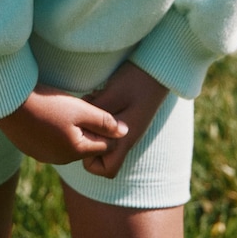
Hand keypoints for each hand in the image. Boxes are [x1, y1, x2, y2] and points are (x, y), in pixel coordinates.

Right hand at [0, 83, 128, 164]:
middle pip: (87, 145)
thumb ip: (104, 121)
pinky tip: (50, 114)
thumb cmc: (49, 104)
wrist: (10, 104)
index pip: (105, 146)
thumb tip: (125, 132)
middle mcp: (62, 159)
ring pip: (70, 144)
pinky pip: (54, 143)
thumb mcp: (81, 109)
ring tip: (64, 107)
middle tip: (82, 105)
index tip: (97, 108)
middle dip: (90, 128)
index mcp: (76, 151)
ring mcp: (46, 157)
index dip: (106, 127)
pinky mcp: (33, 150)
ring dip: (73, 129)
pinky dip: (57, 131)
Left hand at [81, 62, 168, 178]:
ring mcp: (129, 126)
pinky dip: (101, 114)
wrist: (158, 67)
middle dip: (91, 139)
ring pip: (105, 138)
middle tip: (87, 117)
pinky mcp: (128, 115)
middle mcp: (128, 136)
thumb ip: (96, 113)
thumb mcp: (111, 95)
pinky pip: (110, 124)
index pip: (107, 170)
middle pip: (105, 156)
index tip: (87, 135)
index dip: (91, 159)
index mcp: (125, 138)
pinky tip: (100, 95)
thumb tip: (79, 126)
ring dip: (94, 124)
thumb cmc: (135, 80)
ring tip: (94, 101)